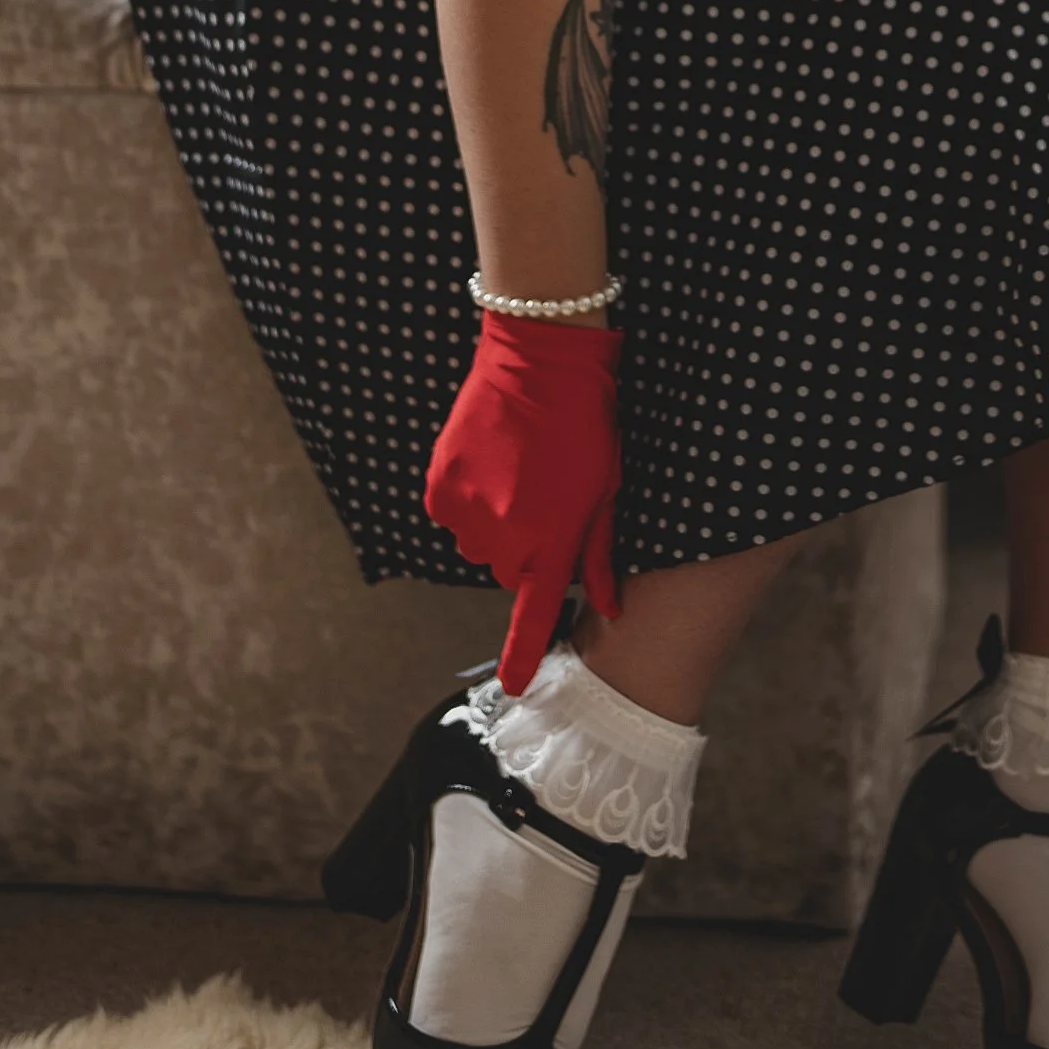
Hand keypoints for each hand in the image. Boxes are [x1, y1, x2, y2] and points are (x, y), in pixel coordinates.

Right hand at [424, 309, 623, 693]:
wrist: (540, 360)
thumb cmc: (587, 425)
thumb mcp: (605, 491)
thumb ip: (599, 555)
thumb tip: (608, 608)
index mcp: (552, 543)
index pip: (534, 618)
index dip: (522, 656)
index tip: (513, 688)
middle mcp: (505, 539)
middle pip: (510, 572)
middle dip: (526, 549)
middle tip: (543, 499)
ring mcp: (467, 514)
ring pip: (479, 545)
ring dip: (495, 524)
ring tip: (518, 474)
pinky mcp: (440, 487)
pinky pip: (451, 516)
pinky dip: (466, 501)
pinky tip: (489, 465)